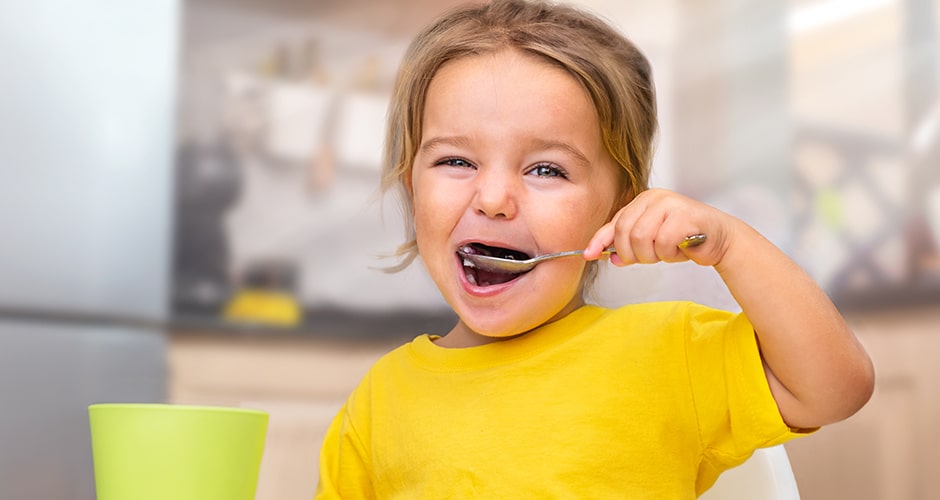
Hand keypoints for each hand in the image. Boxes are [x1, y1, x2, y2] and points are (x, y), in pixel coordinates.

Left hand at [583, 188, 733, 266]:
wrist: (720, 239)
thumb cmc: (685, 238)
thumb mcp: (650, 241)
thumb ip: (628, 246)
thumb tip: (606, 256)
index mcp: (643, 201)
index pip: (615, 222)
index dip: (600, 240)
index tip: (589, 254)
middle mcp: (654, 198)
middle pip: (625, 233)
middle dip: (633, 254)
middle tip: (650, 257)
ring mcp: (669, 204)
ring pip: (641, 239)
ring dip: (653, 255)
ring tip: (667, 251)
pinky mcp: (683, 215)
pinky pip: (662, 243)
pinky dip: (669, 254)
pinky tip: (680, 249)